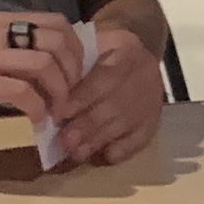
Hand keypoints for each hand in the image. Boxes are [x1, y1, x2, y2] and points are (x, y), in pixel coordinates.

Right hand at [0, 10, 84, 137]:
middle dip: (73, 71)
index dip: (76, 49)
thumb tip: (52, 69)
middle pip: (57, 40)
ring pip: (44, 63)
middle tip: (71, 96)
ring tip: (56, 111)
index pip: (55, 22)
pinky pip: (23, 92)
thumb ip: (11, 54)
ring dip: (59, 92)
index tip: (76, 76)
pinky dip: (38, 108)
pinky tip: (35, 120)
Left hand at [44, 22, 166, 169]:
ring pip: (125, 123)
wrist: (135, 58)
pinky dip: (120, 150)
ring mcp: (153, 98)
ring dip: (98, 140)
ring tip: (76, 153)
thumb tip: (48, 98)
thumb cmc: (101, 53)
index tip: (58, 113)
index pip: (104, 76)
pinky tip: (101, 157)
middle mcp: (145, 72)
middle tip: (65, 141)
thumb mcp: (89, 47)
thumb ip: (73, 68)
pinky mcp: (155, 120)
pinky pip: (139, 139)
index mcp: (126, 47)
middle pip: (115, 103)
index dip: (81, 97)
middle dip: (87, 124)